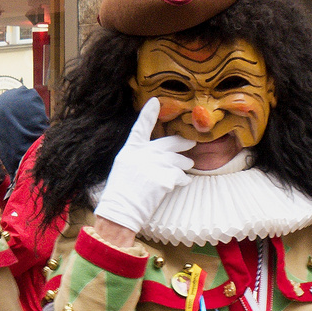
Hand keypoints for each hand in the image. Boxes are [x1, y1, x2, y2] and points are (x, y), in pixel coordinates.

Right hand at [93, 98, 194, 236]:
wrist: (121, 209)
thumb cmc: (120, 193)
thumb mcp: (123, 167)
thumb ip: (139, 157)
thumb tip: (156, 155)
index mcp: (131, 149)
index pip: (141, 126)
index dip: (148, 113)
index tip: (155, 101)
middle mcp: (144, 153)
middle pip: (170, 143)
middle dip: (183, 143)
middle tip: (191, 143)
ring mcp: (156, 164)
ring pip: (179, 160)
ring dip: (185, 164)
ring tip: (187, 167)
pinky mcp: (165, 178)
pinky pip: (181, 176)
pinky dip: (184, 180)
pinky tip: (184, 182)